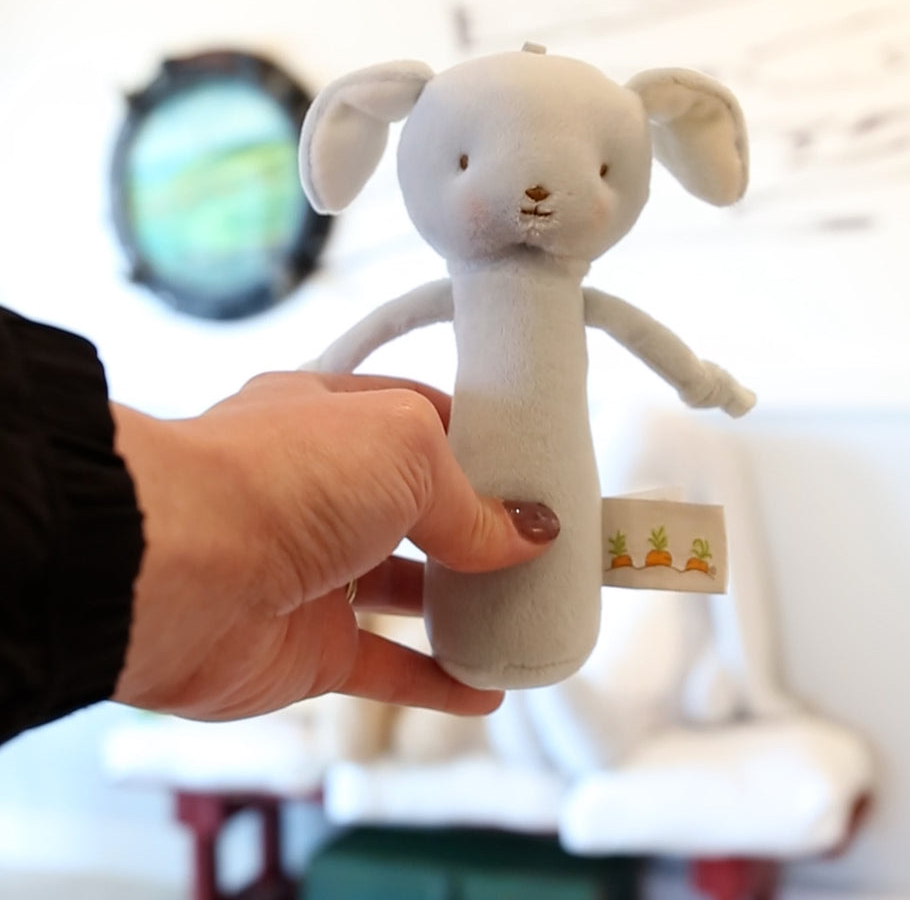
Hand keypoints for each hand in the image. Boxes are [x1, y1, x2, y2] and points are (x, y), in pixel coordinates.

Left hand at [110, 373, 558, 720]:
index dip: (479, 442)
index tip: (534, 468)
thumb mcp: (404, 450)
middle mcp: (321, 493)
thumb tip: (528, 532)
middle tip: (539, 546)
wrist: (171, 569)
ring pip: (403, 589)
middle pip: (416, 511)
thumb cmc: (279, 476)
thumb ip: (471, 500)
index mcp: (333, 418)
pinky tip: (485, 691)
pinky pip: (386, 667)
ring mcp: (313, 571)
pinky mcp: (306, 647)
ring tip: (524, 612)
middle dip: (476, 528)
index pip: (421, 422)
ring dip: (462, 605)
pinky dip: (437, 682)